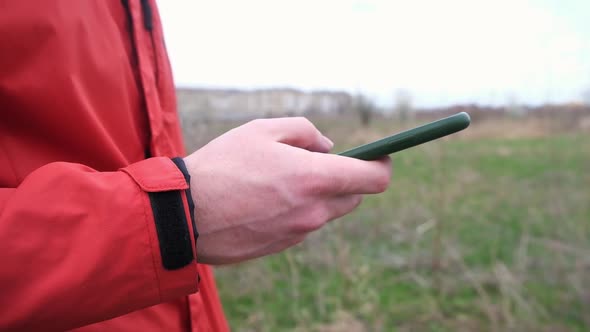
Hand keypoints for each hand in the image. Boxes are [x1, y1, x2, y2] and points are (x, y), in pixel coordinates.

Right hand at [184, 117, 391, 264]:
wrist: (184, 214)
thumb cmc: (222, 165)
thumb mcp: (262, 130)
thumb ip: (305, 131)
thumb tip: (328, 147)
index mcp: (314, 178)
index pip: (373, 180)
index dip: (382, 166)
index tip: (379, 156)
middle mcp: (313, 211)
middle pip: (352, 197)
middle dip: (344, 178)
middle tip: (315, 162)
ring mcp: (297, 232)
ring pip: (325, 212)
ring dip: (316, 195)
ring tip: (277, 180)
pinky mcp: (281, 246)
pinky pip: (302, 225)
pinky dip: (295, 211)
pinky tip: (263, 200)